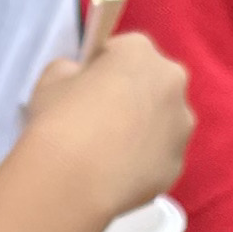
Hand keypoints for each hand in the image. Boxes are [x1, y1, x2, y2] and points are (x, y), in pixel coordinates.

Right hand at [19, 29, 194, 218]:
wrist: (75, 181)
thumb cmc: (60, 120)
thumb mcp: (52, 79)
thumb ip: (71, 70)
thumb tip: (81, 79)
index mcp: (140, 51)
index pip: (124, 50)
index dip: (104, 69)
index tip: (89, 89)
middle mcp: (172, 82)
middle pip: (152, 84)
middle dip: (132, 97)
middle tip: (99, 121)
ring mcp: (180, 125)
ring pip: (162, 122)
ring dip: (142, 130)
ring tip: (107, 152)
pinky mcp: (177, 164)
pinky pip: (160, 157)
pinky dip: (143, 162)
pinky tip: (116, 174)